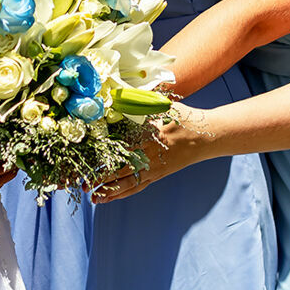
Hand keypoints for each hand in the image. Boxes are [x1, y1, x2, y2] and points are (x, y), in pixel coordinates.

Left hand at [92, 103, 209, 202]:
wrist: (207, 137)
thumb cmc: (185, 118)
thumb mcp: (164, 105)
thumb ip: (143, 100)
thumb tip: (119, 92)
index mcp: (149, 137)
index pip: (121, 149)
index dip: (103, 156)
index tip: (86, 160)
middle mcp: (150, 156)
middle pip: (120, 170)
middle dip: (100, 178)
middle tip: (82, 184)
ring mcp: (154, 169)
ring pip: (128, 184)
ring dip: (109, 191)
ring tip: (92, 198)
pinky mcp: (158, 175)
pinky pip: (138, 186)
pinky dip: (123, 193)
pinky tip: (109, 197)